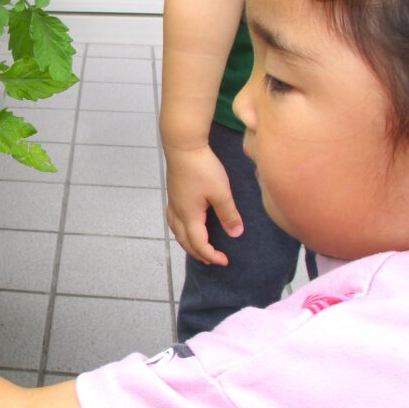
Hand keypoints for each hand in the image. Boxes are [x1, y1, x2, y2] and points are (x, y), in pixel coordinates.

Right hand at [164, 145, 242, 265]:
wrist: (183, 146)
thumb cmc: (202, 168)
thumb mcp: (221, 192)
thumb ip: (228, 214)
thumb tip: (235, 234)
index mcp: (189, 215)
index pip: (199, 243)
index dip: (211, 255)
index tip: (225, 261)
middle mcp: (177, 212)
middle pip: (184, 240)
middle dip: (198, 253)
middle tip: (212, 260)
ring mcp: (173, 202)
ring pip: (176, 230)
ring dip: (187, 242)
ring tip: (197, 247)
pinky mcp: (173, 193)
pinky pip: (173, 219)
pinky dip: (180, 229)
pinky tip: (186, 224)